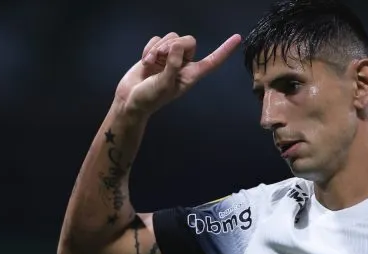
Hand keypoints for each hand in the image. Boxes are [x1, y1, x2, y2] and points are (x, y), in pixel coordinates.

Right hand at [116, 32, 242, 115]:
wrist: (129, 101)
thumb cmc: (149, 98)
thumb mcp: (164, 84)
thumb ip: (173, 64)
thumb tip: (178, 45)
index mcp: (191, 75)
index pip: (212, 61)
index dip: (224, 50)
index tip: (237, 38)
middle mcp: (182, 65)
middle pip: (188, 41)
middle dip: (173, 45)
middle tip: (160, 57)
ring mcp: (169, 59)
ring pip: (171, 38)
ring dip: (158, 48)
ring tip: (149, 62)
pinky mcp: (155, 54)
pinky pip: (157, 40)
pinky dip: (149, 47)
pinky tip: (144, 60)